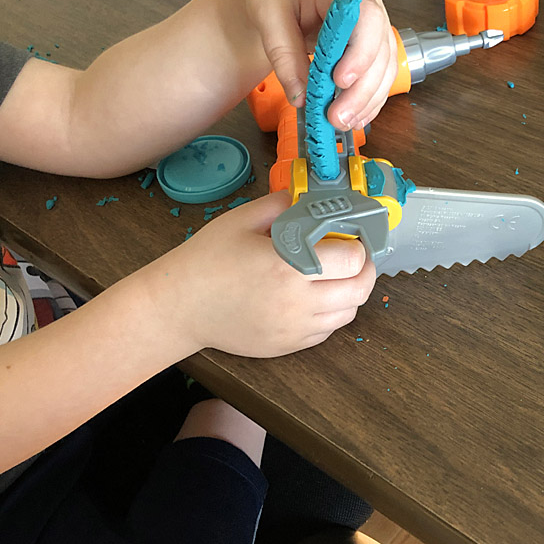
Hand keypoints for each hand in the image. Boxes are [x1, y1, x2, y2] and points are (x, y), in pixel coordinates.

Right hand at [144, 191, 375, 357]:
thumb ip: (281, 205)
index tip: (353, 236)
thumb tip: (310, 197)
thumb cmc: (207, 260)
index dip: (358, 245)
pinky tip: (316, 297)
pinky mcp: (287, 346)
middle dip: (365, 270)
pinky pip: (327, 332)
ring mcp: (294, 329)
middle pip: (359, 291)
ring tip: (337, 276)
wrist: (178, 307)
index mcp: (288, 266)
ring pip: (347, 314)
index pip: (352, 259)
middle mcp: (296, 302)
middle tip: (357, 257)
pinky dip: (331, 314)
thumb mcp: (242, 221)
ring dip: (351, 293)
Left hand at [239, 0, 397, 130]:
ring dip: (367, 101)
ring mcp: (373, 27)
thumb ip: (284, 55)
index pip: (367, 17)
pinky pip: (378, 77)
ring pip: (384, 68)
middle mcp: (368, 5)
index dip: (360, 51)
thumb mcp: (267, 15)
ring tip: (341, 123)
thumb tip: (301, 97)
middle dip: (362, 89)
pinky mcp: (370, 48)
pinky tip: (354, 119)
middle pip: (380, 49)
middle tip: (337, 117)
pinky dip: (368, 101)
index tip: (340, 80)